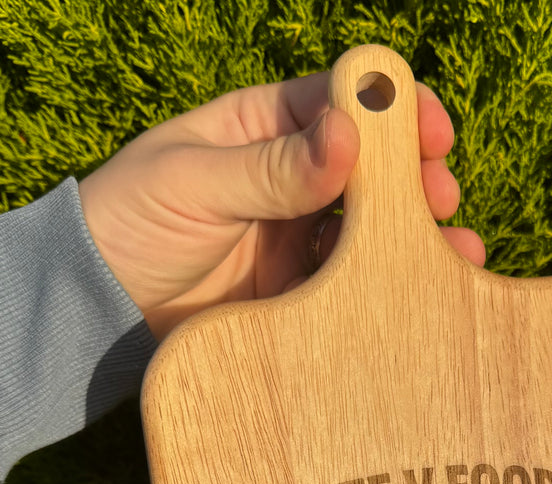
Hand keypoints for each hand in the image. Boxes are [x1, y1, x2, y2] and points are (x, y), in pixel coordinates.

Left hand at [78, 72, 485, 337]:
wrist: (97, 310)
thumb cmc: (129, 222)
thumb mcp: (192, 183)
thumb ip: (270, 167)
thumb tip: (349, 135)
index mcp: (261, 128)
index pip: (340, 104)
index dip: (392, 111)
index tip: (433, 130)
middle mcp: (289, 178)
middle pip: (371, 167)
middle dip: (414, 177)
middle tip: (442, 196)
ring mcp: (297, 237)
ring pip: (370, 227)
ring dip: (413, 234)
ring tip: (455, 250)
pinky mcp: (298, 292)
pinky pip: (351, 282)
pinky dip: (386, 283)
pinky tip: (421, 288)